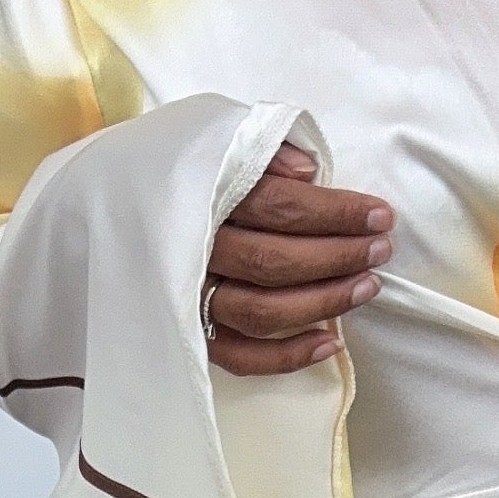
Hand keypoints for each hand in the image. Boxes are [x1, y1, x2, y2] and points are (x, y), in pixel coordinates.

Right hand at [203, 142, 392, 375]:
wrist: (118, 210)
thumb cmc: (184, 174)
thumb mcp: (216, 139)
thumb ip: (264, 151)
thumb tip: (308, 173)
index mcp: (201, 198)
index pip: (280, 207)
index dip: (336, 213)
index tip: (379, 215)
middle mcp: (194, 252)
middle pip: (275, 262)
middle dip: (338, 257)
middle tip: (380, 249)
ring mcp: (191, 299)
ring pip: (263, 312)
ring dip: (323, 303)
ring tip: (367, 287)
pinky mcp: (192, 336)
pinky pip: (241, 358)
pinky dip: (288, 357)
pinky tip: (331, 343)